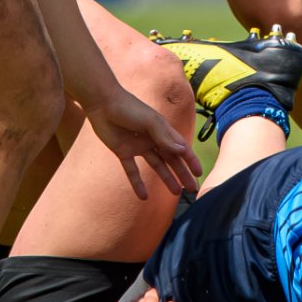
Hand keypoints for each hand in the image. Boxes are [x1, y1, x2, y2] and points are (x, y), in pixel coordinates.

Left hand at [83, 89, 201, 199]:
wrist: (103, 104)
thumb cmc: (129, 108)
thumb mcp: (149, 120)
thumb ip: (164, 136)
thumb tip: (181, 150)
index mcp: (162, 130)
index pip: (180, 148)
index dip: (190, 160)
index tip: (199, 173)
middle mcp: (153, 139)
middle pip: (171, 159)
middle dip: (182, 173)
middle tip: (191, 189)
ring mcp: (138, 146)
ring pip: (157, 166)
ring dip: (166, 178)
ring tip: (175, 193)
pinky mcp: (123, 152)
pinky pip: (132, 171)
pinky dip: (137, 184)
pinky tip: (143, 197)